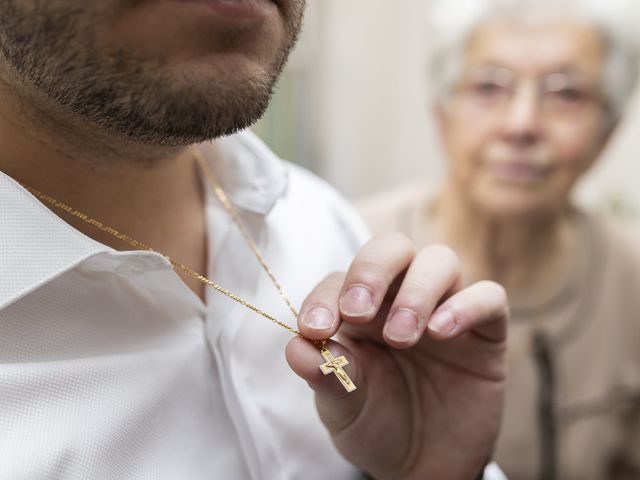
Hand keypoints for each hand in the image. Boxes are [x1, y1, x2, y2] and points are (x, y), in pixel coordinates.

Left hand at [286, 233, 507, 479]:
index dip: (324, 296)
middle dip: (371, 270)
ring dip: (416, 291)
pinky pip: (488, 297)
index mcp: (358, 310)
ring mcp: (444, 308)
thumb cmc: (377, 423)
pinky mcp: (484, 330)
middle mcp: (400, 298)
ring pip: (439, 260)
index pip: (339, 280)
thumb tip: (297, 346)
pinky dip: (466, 305)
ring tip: (401, 337)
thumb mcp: (343, 407)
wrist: (423, 463)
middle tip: (358, 312)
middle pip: (391, 248)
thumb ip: (325, 376)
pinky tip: (441, 331)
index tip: (315, 328)